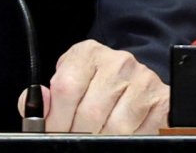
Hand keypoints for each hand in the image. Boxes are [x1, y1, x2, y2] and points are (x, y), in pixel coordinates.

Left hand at [20, 40, 168, 133]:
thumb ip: (48, 97)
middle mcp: (118, 62)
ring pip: (116, 128)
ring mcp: (143, 80)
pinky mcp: (163, 100)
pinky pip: (141, 133)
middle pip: (90, 113)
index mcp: (88, 54)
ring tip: (97, 137)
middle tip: (76, 140)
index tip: (53, 133)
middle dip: (79, 135)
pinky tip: (121, 135)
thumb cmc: (95, 83)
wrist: (134, 79)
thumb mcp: (68, 81)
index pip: (65, 89)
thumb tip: (33, 105)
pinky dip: (128, 140)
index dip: (56, 119)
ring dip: (103, 139)